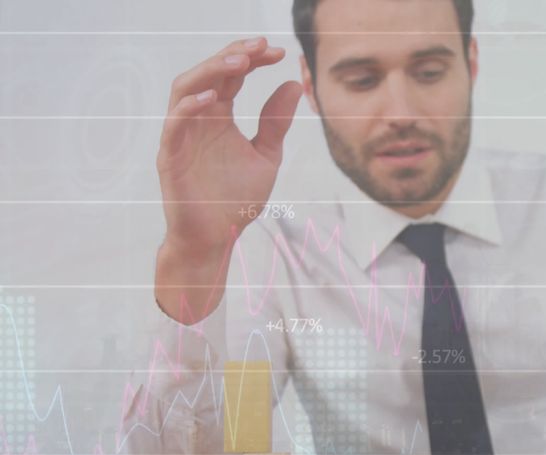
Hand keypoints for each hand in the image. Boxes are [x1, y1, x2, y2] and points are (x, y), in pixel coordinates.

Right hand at [157, 37, 302, 256]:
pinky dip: (190, 107)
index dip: (251, 59)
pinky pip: (175, 124)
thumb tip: (294, 84)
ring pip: (185, 89)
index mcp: (219, 116)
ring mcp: (181, 135)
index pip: (231, 75)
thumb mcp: (266, 155)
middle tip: (260, 47)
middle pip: (209, 73)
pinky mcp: (171, 156)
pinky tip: (213, 97)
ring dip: (210, 71)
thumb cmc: (236, 198)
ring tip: (239, 61)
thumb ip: (276, 122)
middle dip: (233, 55)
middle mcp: (198, 119)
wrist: (217, 237)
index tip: (277, 52)